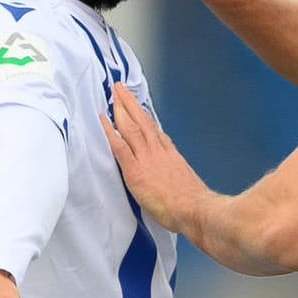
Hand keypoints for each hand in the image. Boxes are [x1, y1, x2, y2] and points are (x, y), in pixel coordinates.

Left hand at [101, 84, 210, 232]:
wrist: (195, 209)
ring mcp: (146, 158)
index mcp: (170, 154)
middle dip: (130, 102)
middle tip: (121, 88)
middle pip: (142, 120)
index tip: (138, 108)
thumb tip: (173, 179)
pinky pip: (119, 147)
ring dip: (120, 108)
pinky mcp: (136, 171)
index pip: (155, 131)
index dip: (144, 117)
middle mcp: (158, 151)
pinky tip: (103, 121)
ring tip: (113, 94)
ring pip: (131, 126)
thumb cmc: (192, 204)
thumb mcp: (187, 183)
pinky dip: (110, 132)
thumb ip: (176, 175)